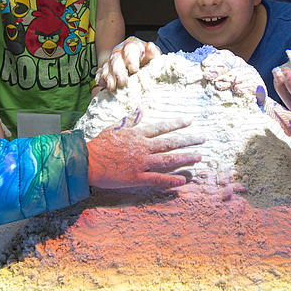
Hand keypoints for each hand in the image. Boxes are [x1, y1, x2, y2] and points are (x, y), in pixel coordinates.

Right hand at [86, 109, 203, 188]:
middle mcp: (143, 148)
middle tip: (202, 139)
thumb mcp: (115, 128)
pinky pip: (158, 179)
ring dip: (185, 158)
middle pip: (170, 143)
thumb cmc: (100, 145)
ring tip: (198, 157)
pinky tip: (184, 180)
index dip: (176, 124)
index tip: (189, 122)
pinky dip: (171, 180)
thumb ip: (130, 120)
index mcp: (138, 135)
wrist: (88, 162)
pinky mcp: (138, 178)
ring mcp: (142, 163)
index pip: (161, 127)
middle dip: (188, 140)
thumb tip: (140, 110)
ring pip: (168, 160)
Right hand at [96, 37, 161, 91]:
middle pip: (116, 58)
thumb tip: (150, 47)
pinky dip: (101, 79)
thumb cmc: (148, 61)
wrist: (139, 66)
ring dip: (109, 77)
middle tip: (122, 81)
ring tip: (112, 87)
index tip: (134, 69)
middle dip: (118, 70)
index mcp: (132, 45)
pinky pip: (100, 73)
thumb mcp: (153, 57)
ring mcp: (111, 60)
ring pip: (107, 66)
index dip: (131, 58)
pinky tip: (102, 85)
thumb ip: (153, 53)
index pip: (130, 48)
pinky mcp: (105, 69)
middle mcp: (119, 51)